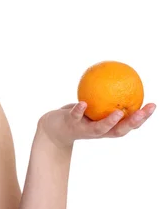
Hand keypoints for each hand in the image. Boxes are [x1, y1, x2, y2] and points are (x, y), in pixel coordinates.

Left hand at [38, 101, 156, 149]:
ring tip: (118, 111)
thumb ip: (104, 97)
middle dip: (133, 122)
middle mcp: (100, 132)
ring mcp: (86, 130)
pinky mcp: (71, 125)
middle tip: (142, 111)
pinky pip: (76, 117)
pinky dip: (80, 110)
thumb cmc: (78, 115)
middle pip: (120, 130)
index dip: (142, 117)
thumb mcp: (92, 106)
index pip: (129, 125)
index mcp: (108, 127)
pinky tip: (83, 102)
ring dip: (110, 121)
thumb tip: (117, 76)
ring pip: (100, 128)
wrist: (55, 129)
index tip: (152, 105)